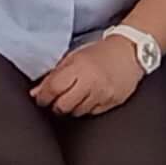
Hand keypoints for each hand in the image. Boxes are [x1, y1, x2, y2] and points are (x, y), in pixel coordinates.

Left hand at [29, 32, 149, 116]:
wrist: (130, 51)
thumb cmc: (99, 52)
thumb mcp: (73, 58)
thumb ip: (54, 75)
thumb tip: (35, 92)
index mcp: (78, 66)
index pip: (54, 88)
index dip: (43, 97)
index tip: (40, 98)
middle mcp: (91, 82)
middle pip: (63, 105)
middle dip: (56, 106)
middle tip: (55, 100)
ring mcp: (103, 94)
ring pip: (77, 112)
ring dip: (71, 107)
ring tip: (74, 96)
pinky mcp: (113, 102)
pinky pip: (92, 113)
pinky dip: (86, 108)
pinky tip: (88, 97)